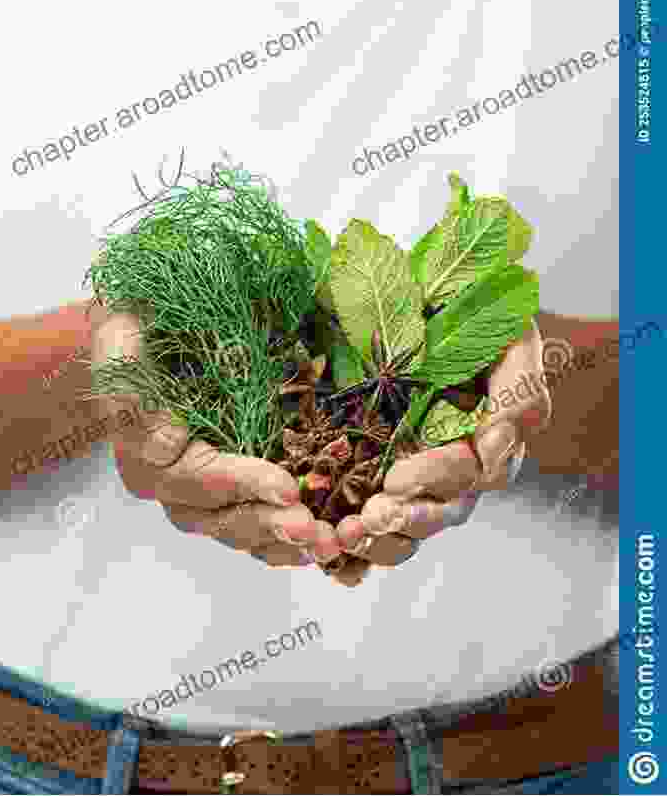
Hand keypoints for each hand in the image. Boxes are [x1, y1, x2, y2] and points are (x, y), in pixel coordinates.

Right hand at [93, 312, 343, 567]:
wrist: (147, 341)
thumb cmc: (139, 331)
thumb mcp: (122, 334)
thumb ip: (127, 373)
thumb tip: (164, 444)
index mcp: (141, 448)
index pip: (192, 475)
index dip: (240, 484)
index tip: (287, 487)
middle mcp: (166, 483)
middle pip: (214, 516)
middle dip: (266, 522)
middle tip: (310, 526)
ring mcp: (194, 496)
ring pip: (235, 530)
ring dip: (281, 541)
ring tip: (326, 543)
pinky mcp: (222, 497)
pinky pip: (249, 532)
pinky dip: (284, 543)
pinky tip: (320, 547)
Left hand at [332, 319, 550, 585]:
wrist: (438, 300)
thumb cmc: (477, 316)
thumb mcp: (509, 338)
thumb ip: (518, 388)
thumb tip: (502, 445)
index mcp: (490, 437)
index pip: (471, 473)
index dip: (435, 480)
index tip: (396, 481)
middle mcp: (458, 464)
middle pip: (442, 510)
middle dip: (407, 520)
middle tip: (369, 520)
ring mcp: (421, 472)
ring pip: (412, 525)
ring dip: (381, 539)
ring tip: (345, 536)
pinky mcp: (381, 474)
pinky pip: (378, 520)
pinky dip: (359, 544)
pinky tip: (333, 550)